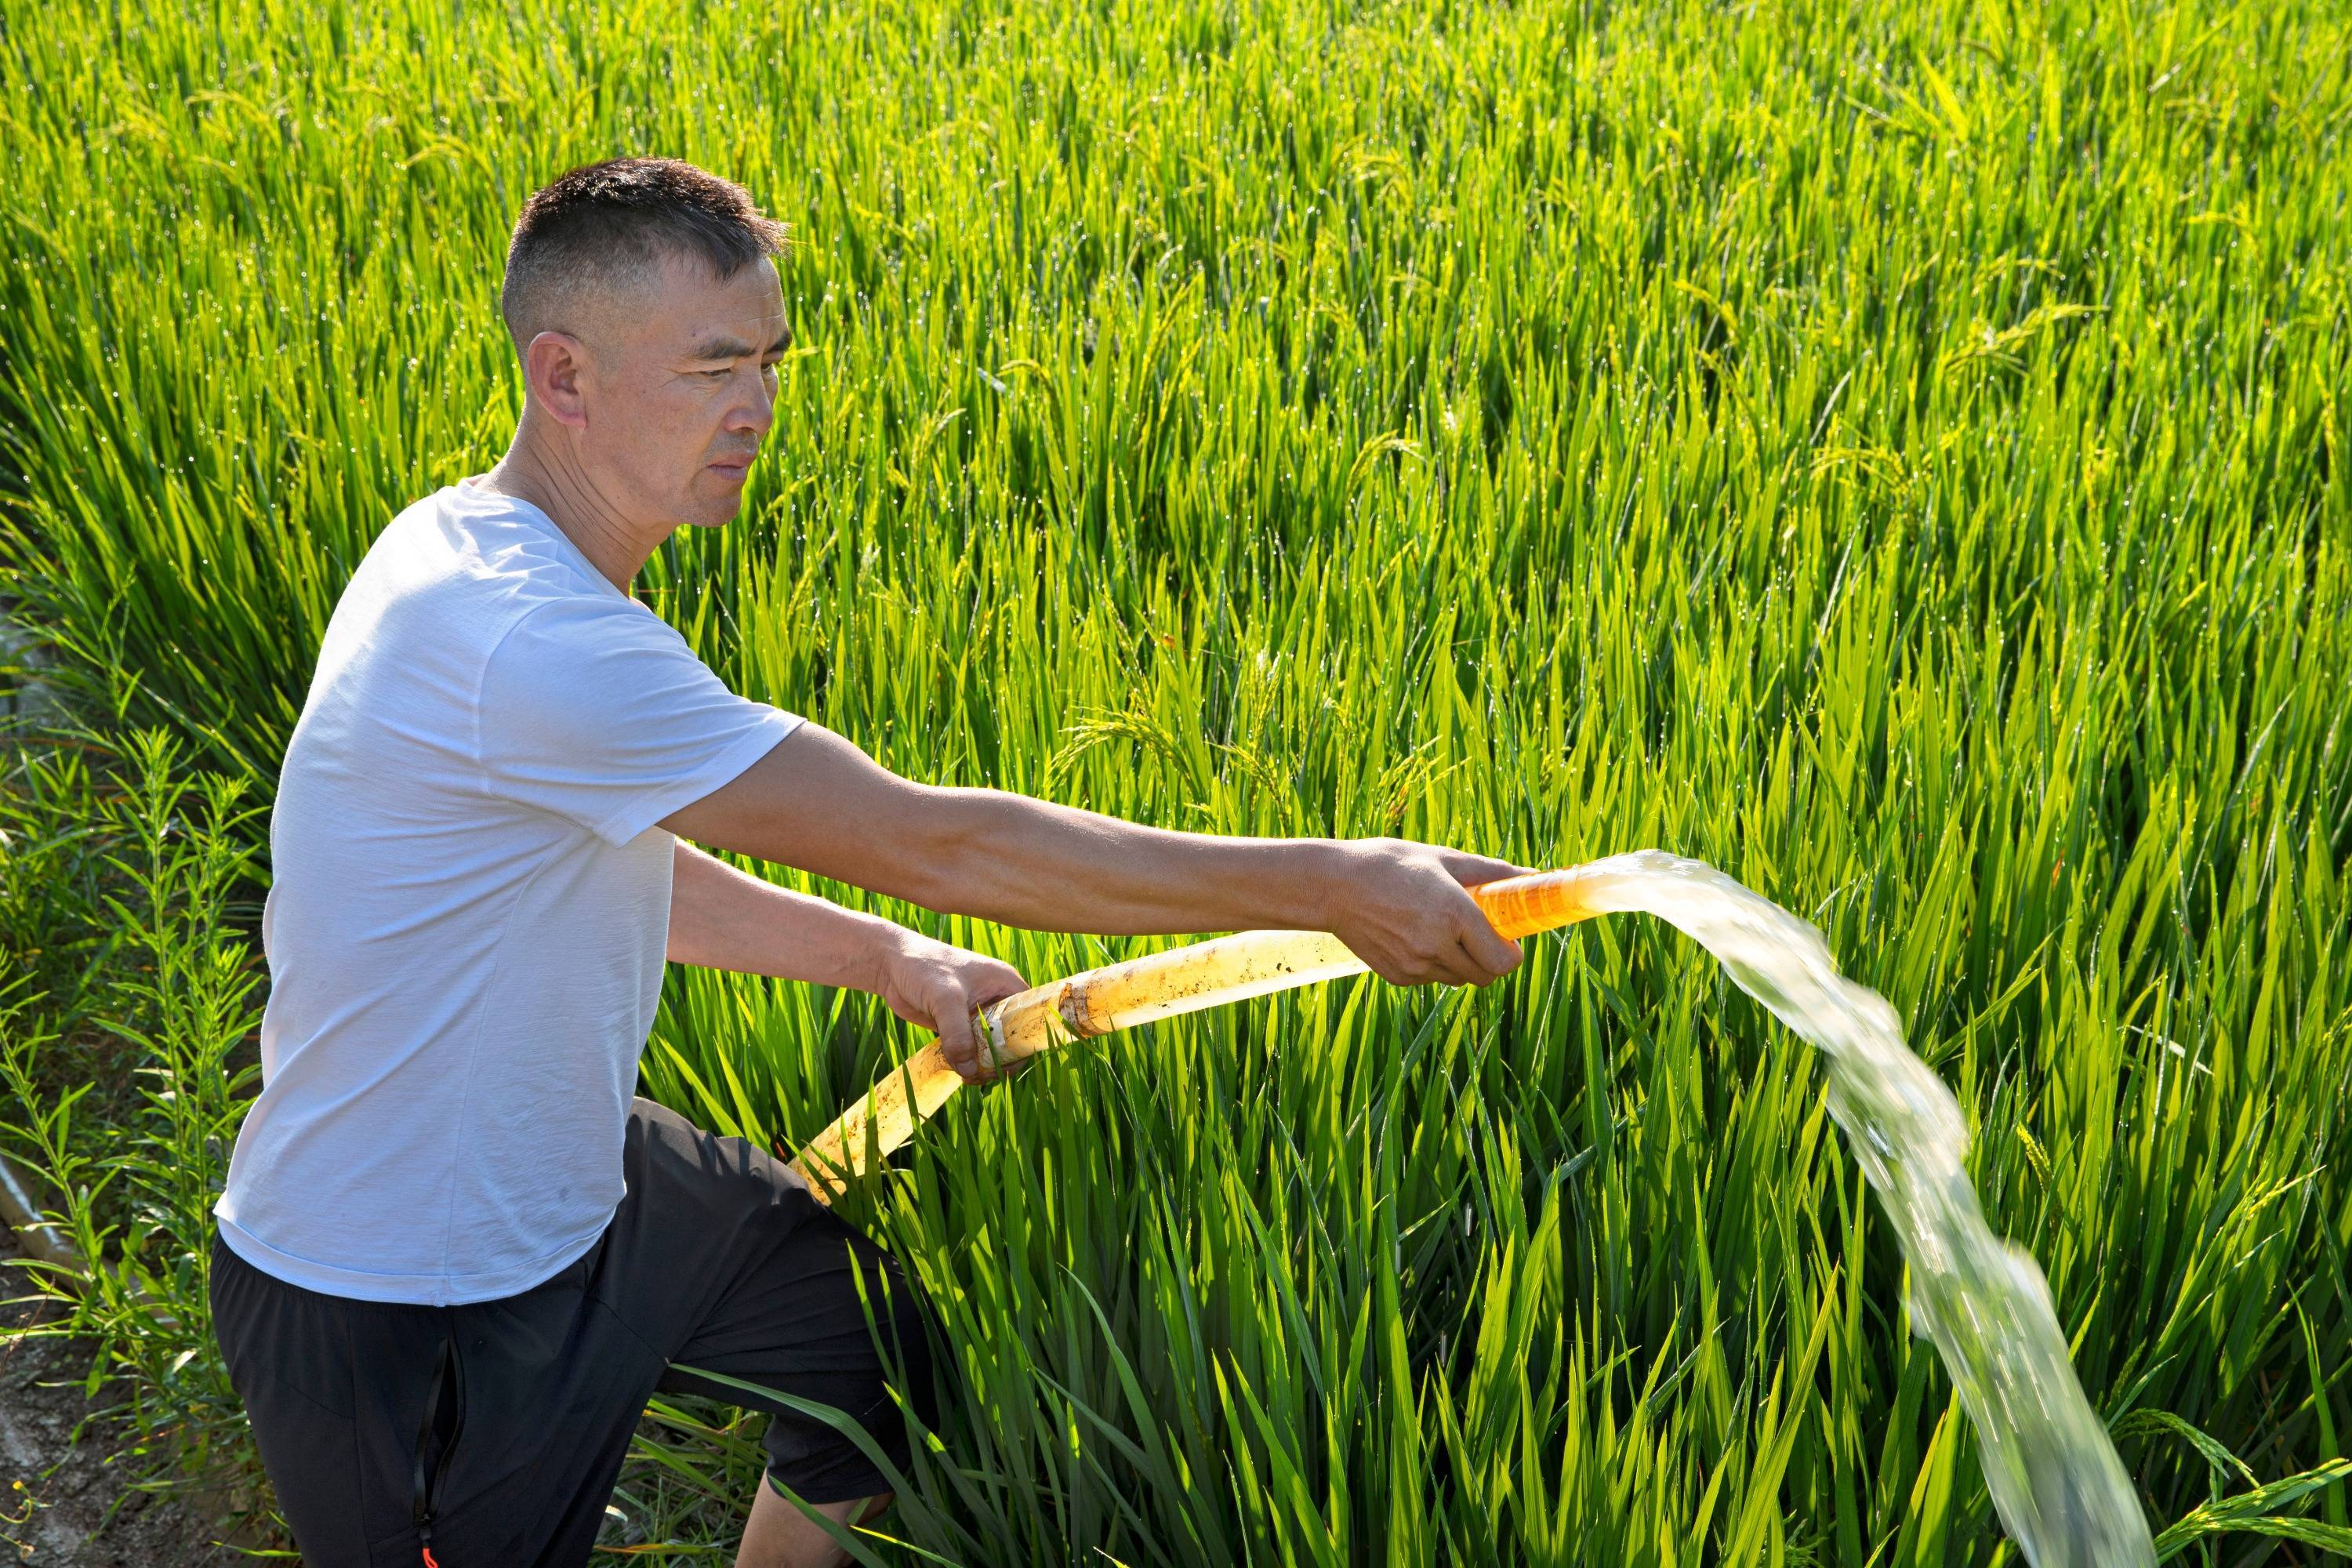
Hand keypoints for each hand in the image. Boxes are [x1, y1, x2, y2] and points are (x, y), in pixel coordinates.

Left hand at [870, 927, 1032, 1085]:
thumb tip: (969, 1070)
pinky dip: (967, 1063)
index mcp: (1005, 984)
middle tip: (982, 1076)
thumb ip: (957, 1034)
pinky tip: (958, 1072)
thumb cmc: (923, 968)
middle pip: (1011, 1038)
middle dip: (1000, 1060)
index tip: (1006, 1064)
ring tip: (968, 1078)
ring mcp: (977, 1013)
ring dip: (983, 1065)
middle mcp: (996, 999)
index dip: (1024, 1042)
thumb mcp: (945, 999)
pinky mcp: (959, 1025)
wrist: (891, 964)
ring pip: (990, 1047)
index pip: (1029, 1018)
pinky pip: (971, 1049)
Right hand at [1322, 838, 1535, 987]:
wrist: (1333, 885)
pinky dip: (1433, 964)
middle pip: (1486, 976)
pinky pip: (1431, 978)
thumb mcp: (1443, 859)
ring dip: (1461, 961)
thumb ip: (1491, 872)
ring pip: (1458, 979)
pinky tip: (1414, 935)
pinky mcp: (1397, 976)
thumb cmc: (1390, 864)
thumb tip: (1530, 876)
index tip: (1507, 936)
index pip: (1503, 960)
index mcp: (1454, 914)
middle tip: (1480, 935)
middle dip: (1490, 959)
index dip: (1511, 952)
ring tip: (1440, 929)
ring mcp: (1415, 966)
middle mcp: (1436, 946)